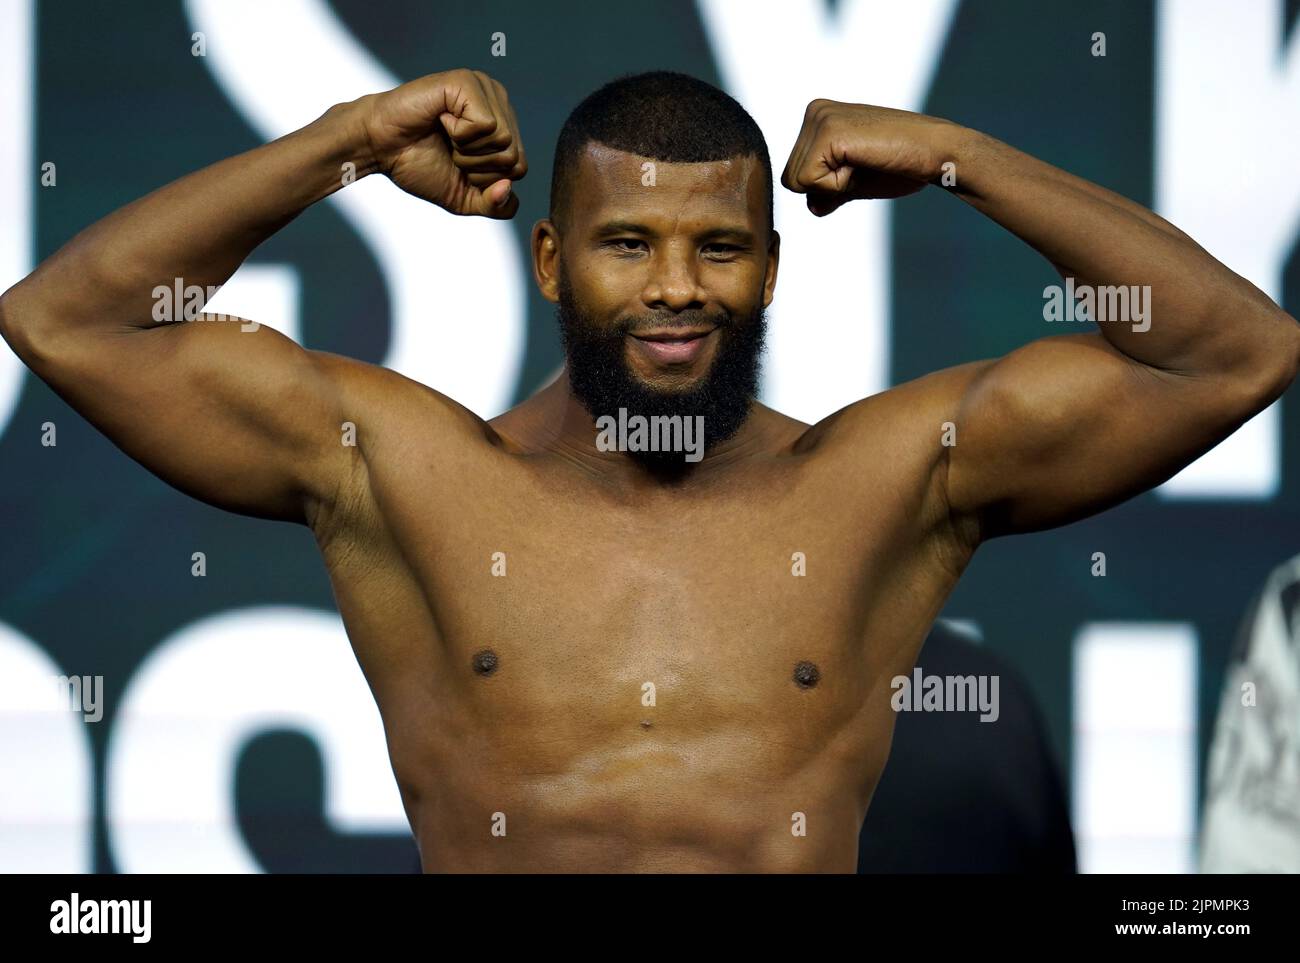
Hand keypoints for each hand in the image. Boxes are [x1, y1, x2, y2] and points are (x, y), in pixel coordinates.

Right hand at [359, 68, 526, 217]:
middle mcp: (499, 101)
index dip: (486, 179)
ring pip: (503, 141)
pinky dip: (459, 134)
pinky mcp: (468, 82)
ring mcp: (485, 88)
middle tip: (449, 149)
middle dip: (477, 167)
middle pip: (513, 157)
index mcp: (504, 124)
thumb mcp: (465, 198)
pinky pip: (487, 125)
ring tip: (445, 134)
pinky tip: (441, 119)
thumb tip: (508, 187)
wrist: (380, 148)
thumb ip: (495, 205)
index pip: (519, 168)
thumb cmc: (419, 165)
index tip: (457, 163)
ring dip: (467, 151)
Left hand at [781, 100, 961, 215]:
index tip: (859, 166)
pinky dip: (836, 185)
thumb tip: (811, 206)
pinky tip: (862, 163)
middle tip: (863, 165)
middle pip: (791, 179)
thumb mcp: (854, 182)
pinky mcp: (827, 132)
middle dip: (826, 187)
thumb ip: (828, 192)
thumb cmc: (899, 166)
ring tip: (863, 163)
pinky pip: (808, 181)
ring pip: (796, 181)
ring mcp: (820, 118)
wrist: (934, 154)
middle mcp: (814, 111)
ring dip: (833, 186)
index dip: (826, 186)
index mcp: (817, 117)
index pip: (795, 175)